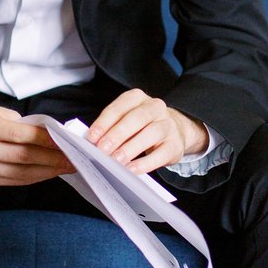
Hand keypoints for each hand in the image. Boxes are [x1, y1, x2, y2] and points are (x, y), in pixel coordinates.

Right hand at [0, 97, 74, 186]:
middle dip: (54, 159)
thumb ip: (21, 125)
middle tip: (74, 158)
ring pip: (23, 172)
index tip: (67, 141)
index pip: (23, 135)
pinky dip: (36, 176)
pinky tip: (49, 172)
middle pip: (26, 157)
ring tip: (67, 166)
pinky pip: (16, 180)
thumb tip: (50, 136)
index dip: (47, 140)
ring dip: (48, 170)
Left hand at [86, 88, 208, 174]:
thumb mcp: (126, 121)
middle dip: (117, 134)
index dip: (104, 122)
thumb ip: (111, 127)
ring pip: (150, 134)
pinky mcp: (175, 144)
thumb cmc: (142, 126)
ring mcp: (167, 125)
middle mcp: (155, 107)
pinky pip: (160, 154)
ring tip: (116, 161)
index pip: (119, 107)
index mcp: (137, 98)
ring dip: (130, 148)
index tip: (92, 137)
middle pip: (136, 119)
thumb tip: (94, 143)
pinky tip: (132, 169)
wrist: (174, 132)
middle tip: (102, 149)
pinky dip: (145, 163)